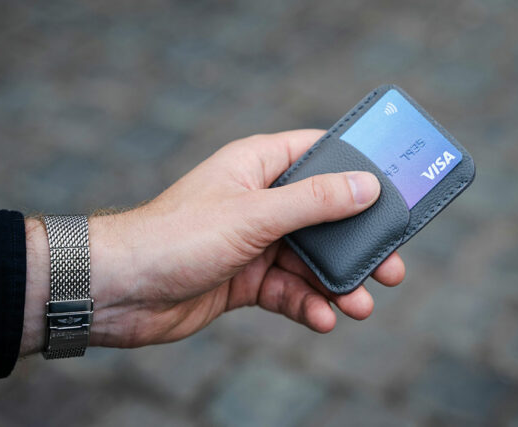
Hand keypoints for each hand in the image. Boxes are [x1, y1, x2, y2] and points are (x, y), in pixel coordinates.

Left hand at [21, 130, 404, 353]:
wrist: (121, 291)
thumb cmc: (177, 237)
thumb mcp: (254, 215)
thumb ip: (313, 202)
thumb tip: (367, 187)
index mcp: (258, 166)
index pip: (318, 153)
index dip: (357, 168)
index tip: (396, 188)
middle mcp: (258, 200)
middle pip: (323, 216)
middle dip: (356, 244)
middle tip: (393, 268)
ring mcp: (252, 241)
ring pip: (309, 259)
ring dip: (336, 283)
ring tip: (363, 305)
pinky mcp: (244, 279)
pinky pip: (287, 290)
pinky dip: (306, 304)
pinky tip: (323, 319)